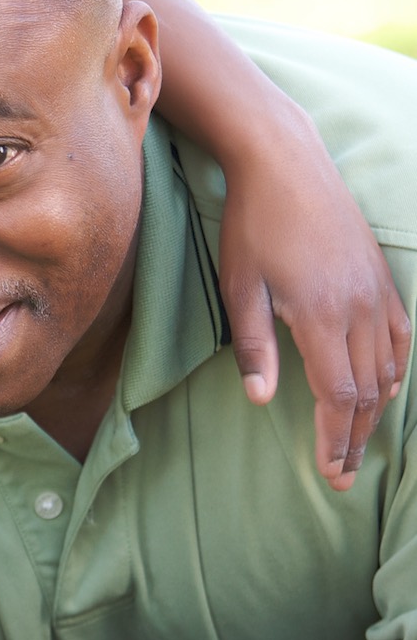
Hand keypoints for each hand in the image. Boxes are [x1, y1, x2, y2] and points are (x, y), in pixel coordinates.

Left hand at [218, 132, 411, 490]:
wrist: (286, 164)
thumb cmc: (253, 225)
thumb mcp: (240, 287)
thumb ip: (253, 347)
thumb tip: (262, 400)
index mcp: (323, 316)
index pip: (339, 396)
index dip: (335, 439)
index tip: (328, 472)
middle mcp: (360, 309)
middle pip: (368, 391)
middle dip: (355, 437)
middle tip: (341, 474)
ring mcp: (377, 292)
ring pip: (387, 367)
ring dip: (375, 409)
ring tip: (357, 442)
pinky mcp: (381, 276)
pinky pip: (399, 335)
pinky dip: (396, 368)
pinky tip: (387, 388)